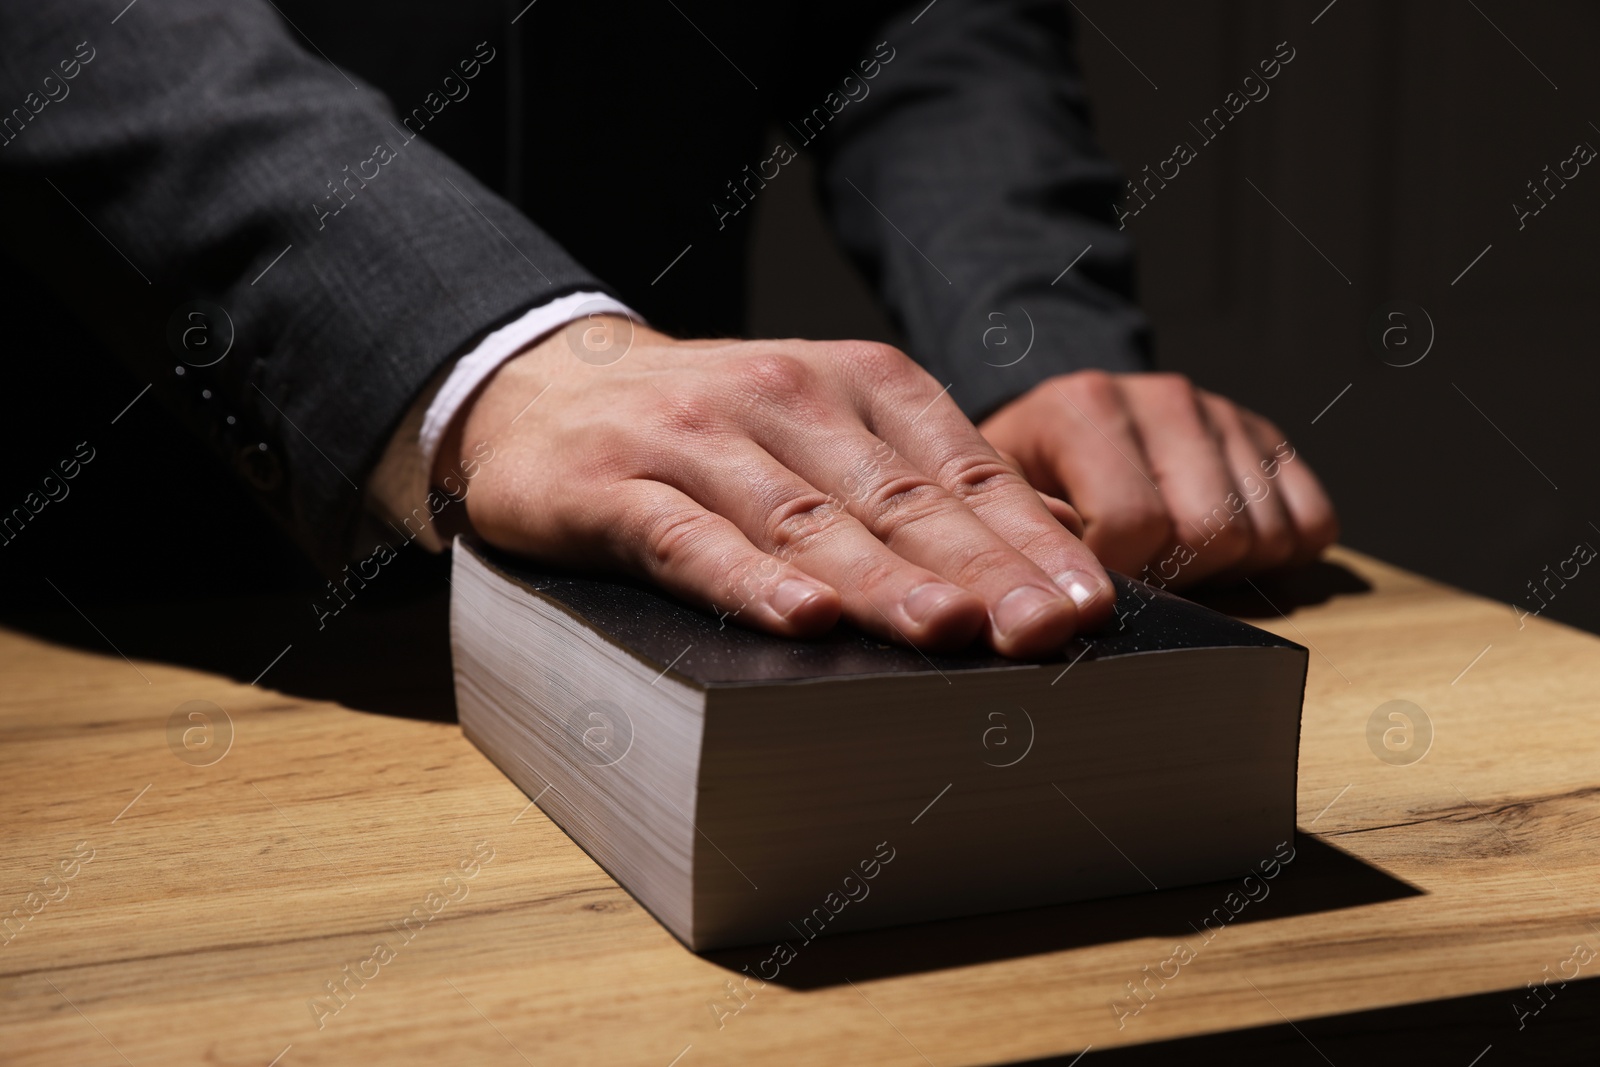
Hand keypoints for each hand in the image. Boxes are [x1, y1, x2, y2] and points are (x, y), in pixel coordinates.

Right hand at [435, 318, 1114, 656]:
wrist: (545, 387)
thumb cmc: (712, 427)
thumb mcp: (826, 428)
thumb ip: (921, 478)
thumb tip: (1054, 546)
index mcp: (853, 382)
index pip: (960, 469)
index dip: (1028, 539)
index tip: (1089, 605)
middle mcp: (784, 399)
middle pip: (897, 498)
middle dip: (981, 570)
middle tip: (1047, 633)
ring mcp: (695, 440)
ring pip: (804, 520)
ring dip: (882, 580)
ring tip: (949, 632)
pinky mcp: (614, 488)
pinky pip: (689, 540)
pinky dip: (747, 581)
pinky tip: (800, 620)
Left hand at [979, 371, 1337, 586]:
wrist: (1060, 422)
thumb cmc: (1025, 476)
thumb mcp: (993, 498)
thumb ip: (1020, 527)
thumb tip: (1068, 566)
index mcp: (1085, 406)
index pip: (1136, 522)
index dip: (1117, 574)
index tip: (1089, 581)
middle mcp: (1164, 397)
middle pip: (1211, 533)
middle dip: (1174, 574)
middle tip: (1138, 569)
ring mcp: (1223, 413)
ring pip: (1266, 535)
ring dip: (1223, 569)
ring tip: (1170, 556)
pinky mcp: (1268, 437)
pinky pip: (1313, 524)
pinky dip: (1279, 553)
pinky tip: (1222, 549)